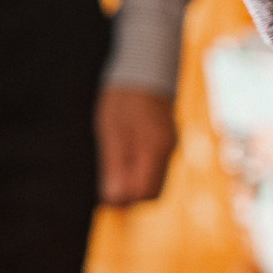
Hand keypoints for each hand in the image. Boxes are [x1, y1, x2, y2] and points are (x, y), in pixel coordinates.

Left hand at [96, 85, 177, 205]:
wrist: (144, 73)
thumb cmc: (123, 100)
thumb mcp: (112, 131)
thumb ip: (115, 165)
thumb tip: (114, 199)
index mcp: (154, 148)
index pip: (144, 191)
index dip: (123, 198)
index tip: (103, 192)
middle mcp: (168, 150)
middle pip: (152, 192)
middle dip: (129, 194)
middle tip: (105, 183)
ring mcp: (169, 146)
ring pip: (154, 181)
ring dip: (133, 183)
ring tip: (111, 168)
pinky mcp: (166, 142)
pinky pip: (155, 168)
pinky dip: (138, 172)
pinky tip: (122, 159)